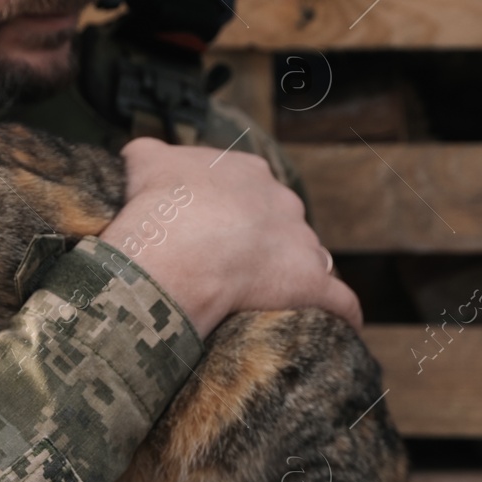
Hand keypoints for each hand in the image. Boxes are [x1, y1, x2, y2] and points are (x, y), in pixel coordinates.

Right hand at [98, 137, 362, 337]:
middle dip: (263, 243)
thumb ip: (149, 154)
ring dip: (294, 276)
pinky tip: (337, 326)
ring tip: (267, 301)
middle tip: (229, 269)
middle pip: (281, 223)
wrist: (178, 244)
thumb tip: (141, 157)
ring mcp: (302, 242)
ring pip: (308, 258)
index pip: (250, 189)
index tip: (210, 232)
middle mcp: (284, 202)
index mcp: (249, 172)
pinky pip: (339, 300)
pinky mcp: (313, 284)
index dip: (230, 212)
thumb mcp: (145, 161)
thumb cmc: (161, 203)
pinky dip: (340, 312)